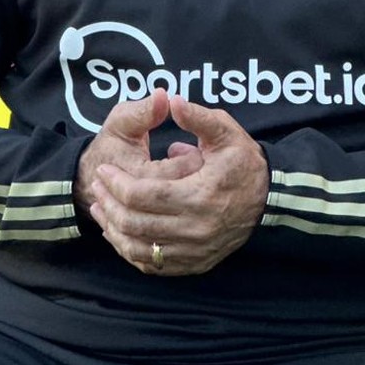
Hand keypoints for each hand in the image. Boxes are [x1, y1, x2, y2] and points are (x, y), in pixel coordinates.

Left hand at [88, 94, 268, 276]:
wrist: (268, 198)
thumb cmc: (244, 161)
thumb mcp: (226, 132)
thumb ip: (197, 117)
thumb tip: (170, 100)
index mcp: (201, 195)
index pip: (145, 195)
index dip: (118, 184)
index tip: (102, 170)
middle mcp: (197, 229)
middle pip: (137, 223)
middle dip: (110, 204)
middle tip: (96, 186)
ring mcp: (196, 250)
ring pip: (140, 248)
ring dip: (114, 229)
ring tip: (100, 207)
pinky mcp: (195, 263)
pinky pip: (153, 264)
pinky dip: (130, 250)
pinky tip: (118, 232)